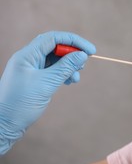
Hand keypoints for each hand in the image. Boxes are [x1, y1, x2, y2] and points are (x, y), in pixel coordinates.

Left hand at [0, 31, 95, 154]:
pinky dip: (64, 73)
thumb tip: (82, 55)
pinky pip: (53, 69)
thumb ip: (65, 67)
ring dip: (69, 65)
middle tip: (83, 65)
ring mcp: (32, 68)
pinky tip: (69, 81)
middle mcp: (29, 59)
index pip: (54, 38)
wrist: (5, 124)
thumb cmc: (21, 104)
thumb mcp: (46, 84)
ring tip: (76, 77)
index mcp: (27, 55)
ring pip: (55, 59)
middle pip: (55, 46)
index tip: (91, 50)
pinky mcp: (35, 79)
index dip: (74, 41)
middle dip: (72, 53)